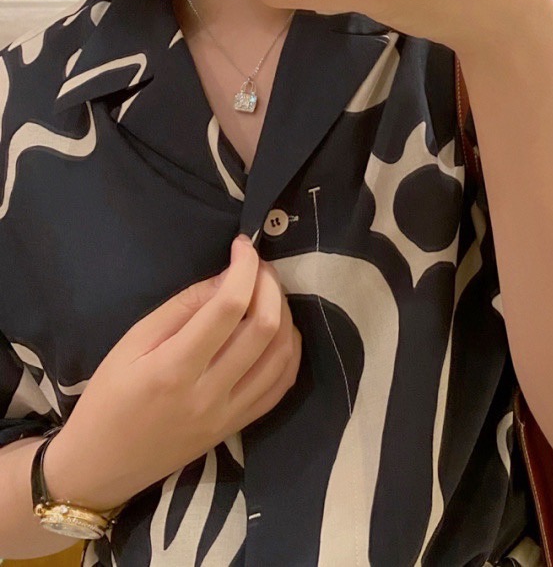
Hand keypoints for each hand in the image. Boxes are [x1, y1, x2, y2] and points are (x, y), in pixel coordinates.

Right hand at [44, 237, 301, 511]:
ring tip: (268, 292)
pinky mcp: (238, 427)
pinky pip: (282, 384)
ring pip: (282, 354)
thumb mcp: (132, 342)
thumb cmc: (107, 398)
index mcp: (174, 369)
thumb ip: (182, 307)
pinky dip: (290, 349)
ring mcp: (228, 415)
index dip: (244, 268)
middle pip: (264, 327)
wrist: (101, 467)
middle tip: (258, 266)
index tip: (243, 245)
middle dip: (269, 284)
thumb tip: (227, 277)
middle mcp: (209, 394)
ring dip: (284, 313)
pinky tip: (280, 329)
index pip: (228, 308)